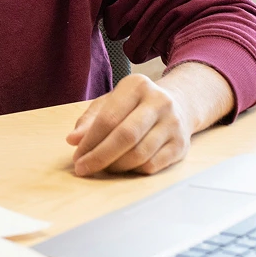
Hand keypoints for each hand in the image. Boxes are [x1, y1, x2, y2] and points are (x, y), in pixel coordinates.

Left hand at [66, 64, 234, 177]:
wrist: (179, 104)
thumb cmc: (135, 105)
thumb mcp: (111, 102)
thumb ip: (90, 119)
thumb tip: (73, 140)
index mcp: (137, 85)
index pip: (109, 117)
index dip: (90, 140)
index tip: (77, 156)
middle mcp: (158, 102)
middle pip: (125, 136)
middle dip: (100, 156)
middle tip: (83, 168)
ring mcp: (173, 124)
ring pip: (139, 154)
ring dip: (116, 166)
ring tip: (104, 167)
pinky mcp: (181, 145)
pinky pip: (152, 165)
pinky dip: (133, 171)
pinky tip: (124, 167)